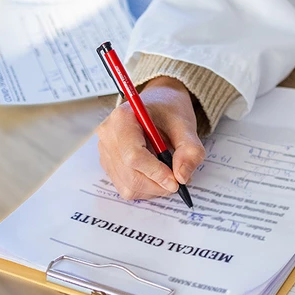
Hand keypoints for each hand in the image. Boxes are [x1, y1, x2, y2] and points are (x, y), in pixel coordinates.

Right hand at [96, 76, 205, 199]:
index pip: (133, 155)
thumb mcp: (185, 125)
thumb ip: (189, 150)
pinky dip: (145, 189)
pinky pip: (126, 188)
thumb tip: (182, 177)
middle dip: (157, 184)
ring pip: (128, 186)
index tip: (176, 180)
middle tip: (178, 180)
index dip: (156, 172)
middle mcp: (108, 135)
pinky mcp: (109, 164)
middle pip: (130, 175)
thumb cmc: (168, 111)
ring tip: (168, 173)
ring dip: (153, 188)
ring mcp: (106, 151)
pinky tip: (156, 175)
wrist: (159, 105)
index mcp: (123, 118)